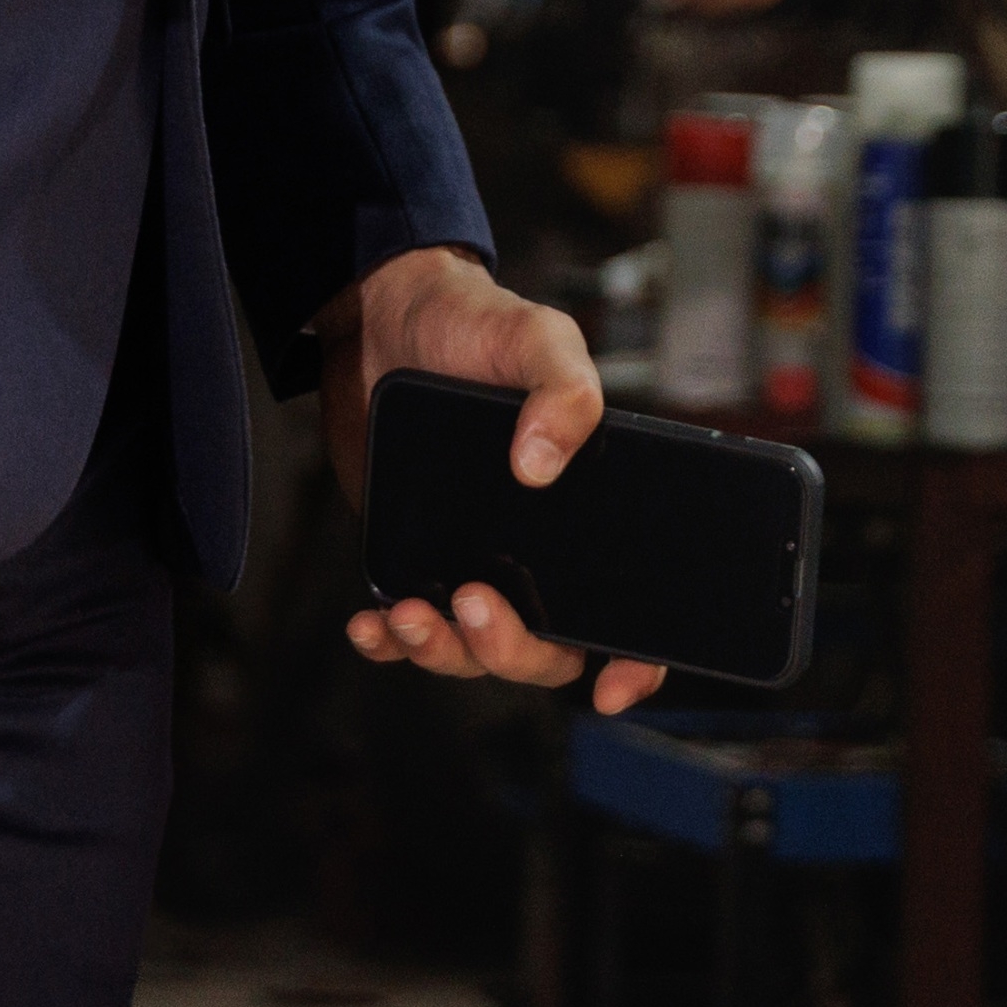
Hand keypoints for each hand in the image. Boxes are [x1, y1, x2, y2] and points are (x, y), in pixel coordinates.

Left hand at [319, 247, 661, 716]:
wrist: (388, 318)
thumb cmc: (479, 325)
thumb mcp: (536, 337)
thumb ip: (563, 389)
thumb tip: (539, 466)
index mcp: (591, 513)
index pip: (632, 610)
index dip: (637, 662)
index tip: (611, 688)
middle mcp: (541, 551)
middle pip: (548, 649)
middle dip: (513, 650)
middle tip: (476, 602)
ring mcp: (478, 559)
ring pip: (477, 651)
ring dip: (445, 653)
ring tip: (408, 616)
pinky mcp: (417, 557)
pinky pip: (413, 628)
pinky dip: (391, 642)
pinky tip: (369, 625)